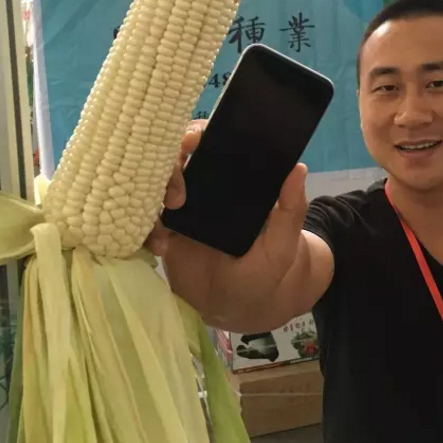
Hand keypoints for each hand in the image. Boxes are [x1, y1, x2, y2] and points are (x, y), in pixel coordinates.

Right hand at [146, 119, 308, 322]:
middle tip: (178, 192)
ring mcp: (178, 210)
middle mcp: (201, 188)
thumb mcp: (282, 244)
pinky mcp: (163, 234)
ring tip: (171, 212)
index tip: (193, 141)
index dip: (197, 135)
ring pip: (153, 185)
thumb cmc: (263, 270)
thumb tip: (299, 169)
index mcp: (229, 180)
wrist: (240, 307)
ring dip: (154, 192)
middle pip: (173, 158)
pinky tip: (162, 246)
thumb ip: (291, 211)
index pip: (209, 144)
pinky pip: (143, 222)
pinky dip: (147, 229)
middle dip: (170, 164)